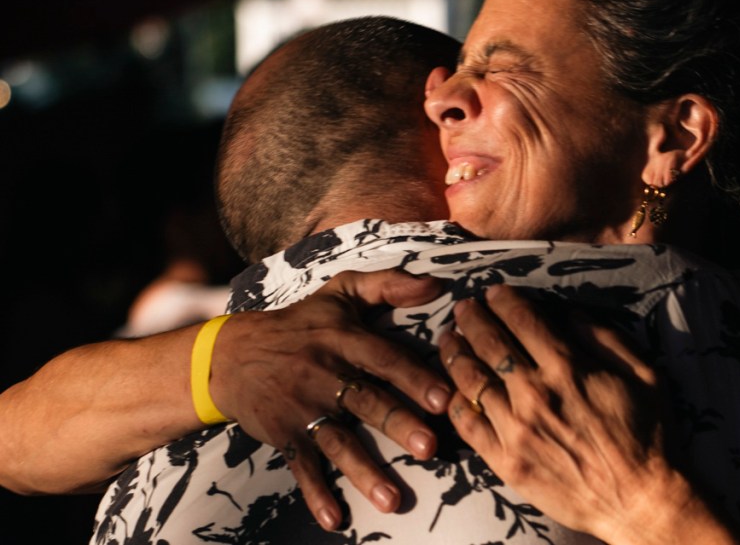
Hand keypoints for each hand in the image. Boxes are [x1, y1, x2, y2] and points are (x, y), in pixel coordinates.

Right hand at [211, 269, 452, 530]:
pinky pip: (302, 467)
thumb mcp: (341, 293)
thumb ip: (389, 285)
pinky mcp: (284, 434)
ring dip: (365, 472)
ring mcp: (302, 407)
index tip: (444, 398)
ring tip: (392, 500)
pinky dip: (317, 494)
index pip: (384, 358)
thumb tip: (437, 284)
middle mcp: (324, 373)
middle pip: (366, 401)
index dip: (413, 377)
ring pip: (338, 441)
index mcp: (343, 339)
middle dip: (399, 425)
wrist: (230, 355)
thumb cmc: (302, 322)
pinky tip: (335, 519)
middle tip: (430, 448)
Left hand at [438, 284, 735, 544]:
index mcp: (567, 367)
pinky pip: (468, 424)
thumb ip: (606, 339)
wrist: (639, 502)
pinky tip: (453, 389)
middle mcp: (534, 393)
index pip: (522, 320)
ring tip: (448, 338)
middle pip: (489, 342)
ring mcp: (515, 428)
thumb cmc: (647, 436)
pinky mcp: (505, 461)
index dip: (503, 300)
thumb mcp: (643, 375)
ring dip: (455, 352)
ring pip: (471, 379)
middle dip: (471, 318)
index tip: (493, 291)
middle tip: (462, 307)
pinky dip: (456, 401)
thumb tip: (571, 314)